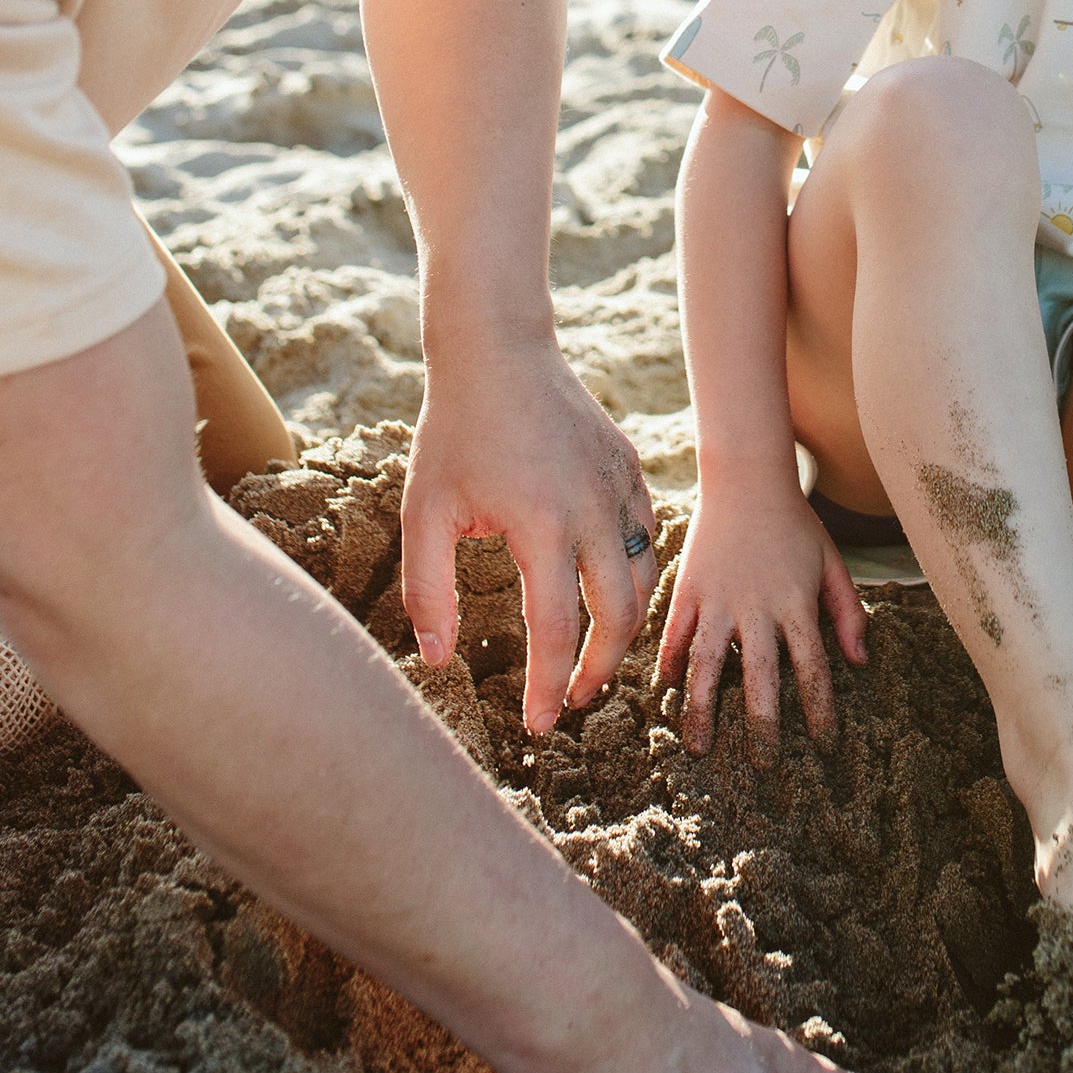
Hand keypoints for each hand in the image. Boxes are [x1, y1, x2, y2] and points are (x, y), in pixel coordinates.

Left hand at [403, 326, 659, 730]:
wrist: (499, 350)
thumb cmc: (454, 431)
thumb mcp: (424, 512)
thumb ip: (427, 589)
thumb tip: (440, 659)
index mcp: (542, 525)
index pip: (558, 631)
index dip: (551, 687)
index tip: (541, 723)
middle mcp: (594, 510)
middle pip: (620, 617)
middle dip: (600, 671)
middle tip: (573, 700)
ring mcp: (621, 487)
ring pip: (646, 581)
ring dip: (625, 630)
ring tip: (593, 657)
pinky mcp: (631, 469)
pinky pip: (648, 538)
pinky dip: (636, 577)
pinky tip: (605, 593)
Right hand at [657, 473, 865, 765]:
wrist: (746, 477)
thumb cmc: (796, 523)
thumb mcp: (831, 561)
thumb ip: (847, 611)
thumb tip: (860, 662)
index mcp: (796, 603)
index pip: (812, 670)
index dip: (820, 711)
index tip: (825, 746)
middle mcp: (756, 608)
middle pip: (759, 679)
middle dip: (762, 728)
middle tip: (765, 768)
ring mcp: (717, 599)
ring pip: (706, 666)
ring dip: (703, 711)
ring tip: (701, 748)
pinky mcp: (688, 589)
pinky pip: (676, 634)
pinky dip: (671, 665)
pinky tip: (668, 691)